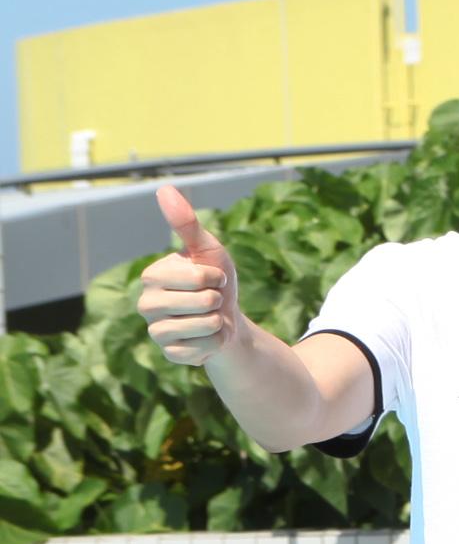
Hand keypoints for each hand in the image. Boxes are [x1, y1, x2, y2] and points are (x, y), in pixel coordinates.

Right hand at [136, 186, 246, 364]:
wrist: (228, 322)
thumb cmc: (216, 282)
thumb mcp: (208, 250)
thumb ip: (186, 223)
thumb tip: (164, 188)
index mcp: (151, 276)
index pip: (197, 277)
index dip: (215, 278)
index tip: (211, 279)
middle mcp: (145, 304)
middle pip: (202, 302)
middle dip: (218, 300)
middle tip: (210, 301)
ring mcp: (155, 331)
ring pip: (204, 326)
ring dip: (217, 322)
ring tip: (209, 318)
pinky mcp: (169, 354)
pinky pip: (202, 350)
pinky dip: (215, 343)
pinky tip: (205, 339)